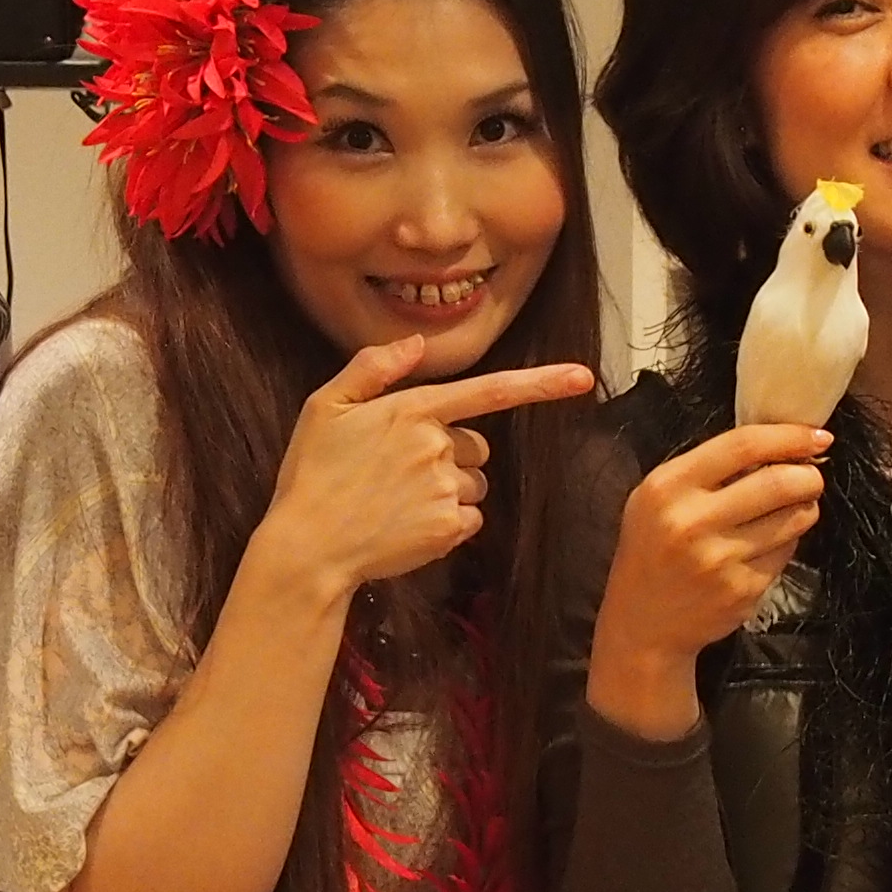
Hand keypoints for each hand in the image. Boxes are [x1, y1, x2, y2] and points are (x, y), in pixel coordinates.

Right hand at [252, 335, 597, 606]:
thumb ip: (372, 368)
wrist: (307, 547)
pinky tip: (406, 526)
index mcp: (412, 409)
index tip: (584, 378)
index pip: (490, 390)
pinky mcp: (447, 527)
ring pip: (475, 484)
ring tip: (398, 502)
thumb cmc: (312, 474)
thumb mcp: (325, 406)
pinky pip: (469, 518)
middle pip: (477, 446)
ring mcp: (444, 488)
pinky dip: (446, 523)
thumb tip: (415, 344)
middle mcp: (437, 445)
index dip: (541, 384)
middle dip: (453, 456)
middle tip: (399, 474)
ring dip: (450, 491)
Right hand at [583, 422, 834, 740]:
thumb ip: (707, 470)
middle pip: (778, 482)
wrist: (643, 623)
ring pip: (792, 519)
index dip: (789, 436)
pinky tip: (770, 543)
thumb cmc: (654, 549)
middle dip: (809, 475)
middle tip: (813, 476)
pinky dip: (788, 541)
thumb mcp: (659, 497)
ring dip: (806, 507)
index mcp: (668, 487)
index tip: (818, 436)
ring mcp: (720, 560)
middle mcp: (692, 522)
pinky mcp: (742, 590)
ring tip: (797, 505)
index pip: (743, 445)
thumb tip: (778, 447)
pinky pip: (785, 553)